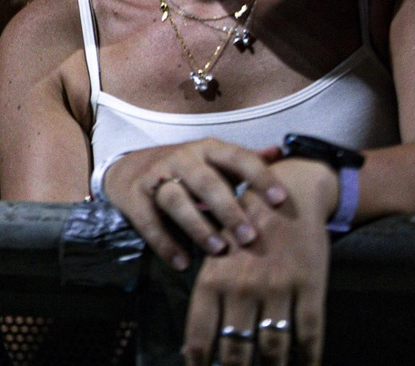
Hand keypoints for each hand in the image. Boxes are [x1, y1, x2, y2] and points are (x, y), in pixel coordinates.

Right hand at [103, 139, 288, 269]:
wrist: (131, 169)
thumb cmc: (188, 170)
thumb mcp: (216, 161)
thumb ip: (247, 160)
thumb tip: (283, 152)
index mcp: (208, 149)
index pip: (237, 157)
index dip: (259, 176)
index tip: (280, 200)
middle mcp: (181, 158)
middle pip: (205, 181)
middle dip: (228, 209)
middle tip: (249, 237)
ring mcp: (155, 176)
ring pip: (175, 199)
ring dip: (197, 226)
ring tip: (217, 250)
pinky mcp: (133, 196)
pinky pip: (148, 220)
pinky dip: (165, 243)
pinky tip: (182, 263)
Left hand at [182, 158, 337, 365]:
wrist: (286, 194)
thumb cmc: (243, 228)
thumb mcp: (216, 256)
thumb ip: (209, 297)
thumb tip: (196, 345)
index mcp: (212, 280)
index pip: (201, 335)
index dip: (200, 361)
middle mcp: (241, 288)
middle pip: (237, 349)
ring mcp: (277, 289)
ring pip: (274, 348)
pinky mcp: (309, 287)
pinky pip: (310, 336)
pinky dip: (308, 359)